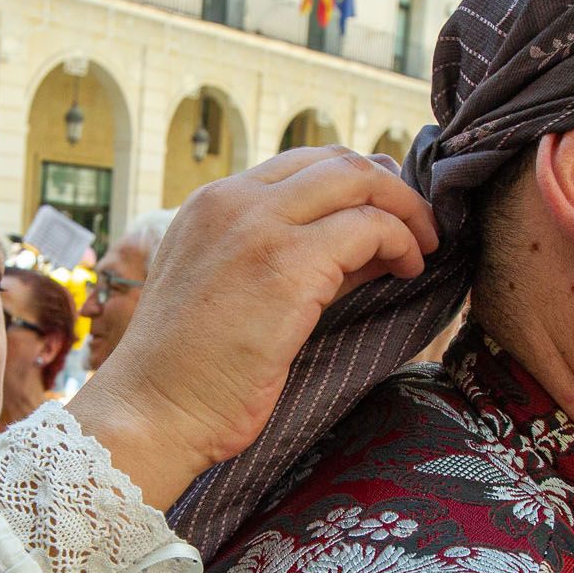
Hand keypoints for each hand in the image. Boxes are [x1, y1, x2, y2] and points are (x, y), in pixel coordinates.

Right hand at [71, 147, 435, 507]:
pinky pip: (368, 229)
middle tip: (419, 225)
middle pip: (334, 160)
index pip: (300, 165)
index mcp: (210, 205)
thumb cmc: (191, 373)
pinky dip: (399, 241)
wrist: (153, 411)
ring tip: (420, 247)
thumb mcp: (234, 293)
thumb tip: (369, 246)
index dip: (354, 182)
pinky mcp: (288, 267)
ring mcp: (258, 228)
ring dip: (404, 210)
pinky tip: (407, 270)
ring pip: (357, 181)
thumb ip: (294, 259)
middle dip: (389, 187)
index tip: (386, 211)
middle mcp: (231, 202)